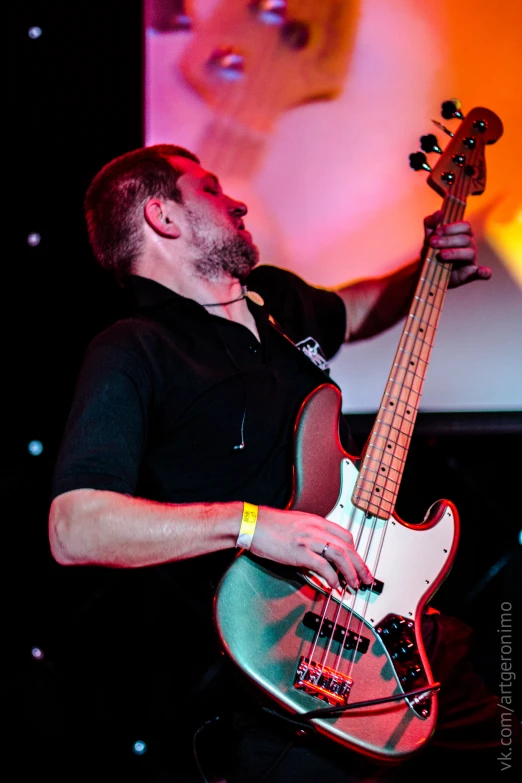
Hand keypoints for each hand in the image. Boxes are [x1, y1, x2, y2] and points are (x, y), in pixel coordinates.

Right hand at [250, 506, 372, 589]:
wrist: (250, 523)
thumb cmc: (269, 525)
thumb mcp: (296, 525)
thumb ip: (310, 535)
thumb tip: (319, 553)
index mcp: (316, 521)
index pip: (345, 536)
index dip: (356, 552)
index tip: (359, 564)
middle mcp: (315, 529)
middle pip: (347, 546)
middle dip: (360, 565)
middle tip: (366, 579)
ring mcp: (307, 539)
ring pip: (339, 555)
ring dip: (350, 572)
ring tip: (354, 585)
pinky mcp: (298, 551)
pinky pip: (322, 565)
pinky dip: (332, 576)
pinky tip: (334, 585)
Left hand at [423, 210, 490, 288]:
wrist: (427, 275)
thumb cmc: (432, 254)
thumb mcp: (428, 238)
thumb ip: (431, 224)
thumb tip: (439, 212)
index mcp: (462, 235)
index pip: (464, 226)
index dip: (451, 227)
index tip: (436, 232)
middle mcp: (469, 246)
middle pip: (465, 239)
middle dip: (448, 240)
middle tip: (432, 243)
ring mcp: (471, 260)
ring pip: (470, 253)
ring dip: (455, 253)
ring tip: (441, 255)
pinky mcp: (471, 274)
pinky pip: (482, 273)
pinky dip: (484, 272)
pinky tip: (482, 272)